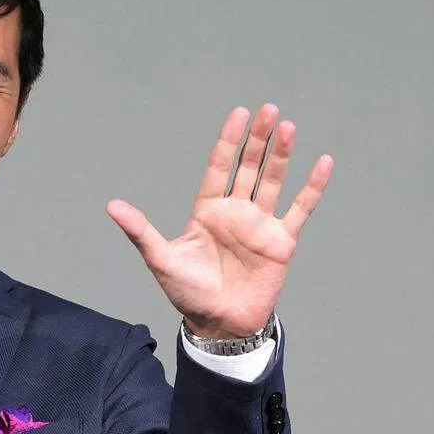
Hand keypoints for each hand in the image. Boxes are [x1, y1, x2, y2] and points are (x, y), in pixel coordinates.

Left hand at [107, 103, 332, 338]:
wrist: (219, 323)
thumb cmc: (188, 293)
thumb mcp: (161, 259)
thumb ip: (140, 231)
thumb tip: (112, 206)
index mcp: (207, 210)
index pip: (219, 166)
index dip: (229, 141)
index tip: (239, 114)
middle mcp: (235, 212)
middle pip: (248, 167)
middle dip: (257, 139)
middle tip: (268, 110)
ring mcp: (259, 224)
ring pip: (272, 181)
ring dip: (280, 155)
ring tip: (287, 127)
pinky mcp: (280, 241)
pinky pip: (300, 209)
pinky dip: (312, 187)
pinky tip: (322, 162)